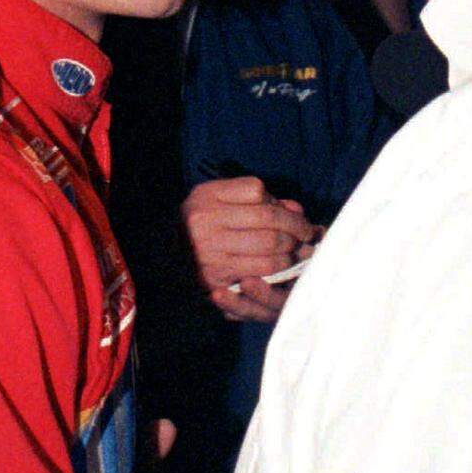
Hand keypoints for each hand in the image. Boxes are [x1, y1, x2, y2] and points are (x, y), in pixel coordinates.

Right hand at [182, 177, 316, 323]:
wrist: (163, 256)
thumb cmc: (197, 221)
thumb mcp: (217, 198)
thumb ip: (254, 199)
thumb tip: (295, 209)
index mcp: (208, 198)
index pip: (257, 194)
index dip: (284, 206)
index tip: (298, 217)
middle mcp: (207, 223)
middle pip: (269, 224)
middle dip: (296, 231)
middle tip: (308, 236)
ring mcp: (211, 253)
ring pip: (269, 252)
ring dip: (292, 254)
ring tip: (298, 252)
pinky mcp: (216, 278)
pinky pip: (260, 274)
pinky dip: (279, 271)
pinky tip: (284, 268)